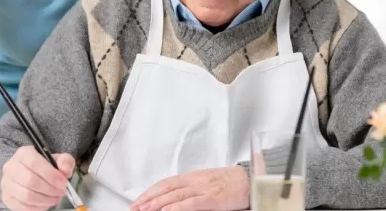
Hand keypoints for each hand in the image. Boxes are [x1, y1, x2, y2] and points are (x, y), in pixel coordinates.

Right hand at [1, 145, 74, 210]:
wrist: (29, 174)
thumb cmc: (44, 166)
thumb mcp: (57, 159)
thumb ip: (65, 162)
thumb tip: (65, 171)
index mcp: (23, 154)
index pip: (34, 163)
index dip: (51, 175)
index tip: (63, 183)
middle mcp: (11, 167)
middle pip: (30, 181)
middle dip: (50, 189)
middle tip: (61, 192)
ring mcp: (7, 183)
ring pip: (27, 196)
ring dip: (45, 200)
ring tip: (55, 198)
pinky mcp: (7, 198)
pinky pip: (23, 207)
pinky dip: (37, 207)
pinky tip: (45, 203)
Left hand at [130, 166, 249, 210]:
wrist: (251, 181)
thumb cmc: (231, 183)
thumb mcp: (207, 183)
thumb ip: (190, 190)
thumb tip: (172, 201)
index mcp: (193, 177)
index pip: (166, 183)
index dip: (150, 191)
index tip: (138, 201)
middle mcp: (195, 181)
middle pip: (167, 188)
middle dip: (148, 198)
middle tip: (135, 207)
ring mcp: (204, 189)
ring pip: (176, 195)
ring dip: (158, 203)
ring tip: (144, 210)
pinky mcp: (213, 198)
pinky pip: (192, 203)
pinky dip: (177, 207)